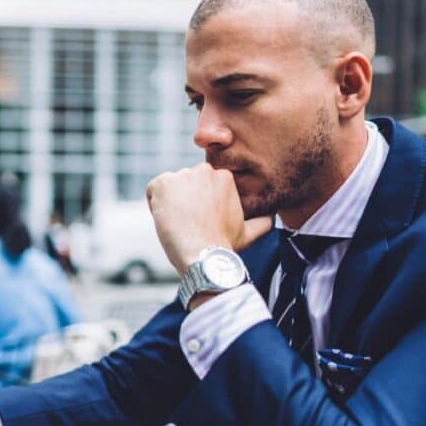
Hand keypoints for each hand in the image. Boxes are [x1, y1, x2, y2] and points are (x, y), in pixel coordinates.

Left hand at [146, 163, 272, 274]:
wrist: (204, 255)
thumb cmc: (225, 246)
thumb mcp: (250, 232)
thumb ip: (262, 220)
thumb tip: (273, 216)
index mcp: (224, 177)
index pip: (201, 184)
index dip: (199, 204)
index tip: (201, 221)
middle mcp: (204, 170)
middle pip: (185, 184)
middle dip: (185, 201)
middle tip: (190, 225)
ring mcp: (183, 175)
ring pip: (169, 188)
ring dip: (170, 204)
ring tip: (179, 225)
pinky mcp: (163, 183)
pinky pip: (153, 190)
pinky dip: (155, 205)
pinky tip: (167, 221)